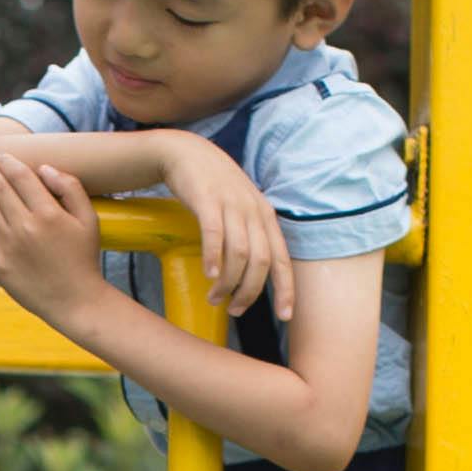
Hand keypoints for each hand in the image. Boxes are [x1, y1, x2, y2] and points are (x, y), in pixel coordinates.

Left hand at [0, 140, 110, 327]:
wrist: (76, 301)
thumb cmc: (84, 259)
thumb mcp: (89, 219)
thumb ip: (70, 188)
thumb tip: (44, 168)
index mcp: (48, 212)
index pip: (20, 175)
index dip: (7, 161)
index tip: (1, 157)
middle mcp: (25, 225)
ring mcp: (7, 246)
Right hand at [151, 134, 293, 322]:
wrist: (185, 153)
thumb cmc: (213, 188)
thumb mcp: (240, 209)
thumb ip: (250, 236)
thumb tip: (252, 275)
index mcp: (265, 217)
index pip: (282, 260)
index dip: (286, 290)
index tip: (284, 316)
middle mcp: (254, 211)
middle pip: (261, 262)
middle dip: (250, 292)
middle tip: (235, 311)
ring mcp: (232, 204)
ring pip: (239, 253)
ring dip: (228, 282)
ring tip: (214, 298)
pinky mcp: (207, 199)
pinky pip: (214, 233)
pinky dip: (214, 257)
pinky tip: (209, 275)